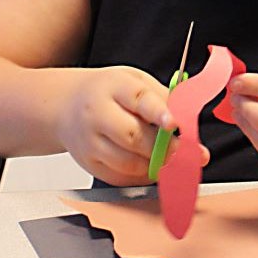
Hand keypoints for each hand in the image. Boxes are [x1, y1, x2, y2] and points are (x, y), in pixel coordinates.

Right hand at [56, 67, 205, 185]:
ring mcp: (90, 143)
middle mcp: (97, 115)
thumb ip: (161, 96)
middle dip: (165, 148)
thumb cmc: (108, 92)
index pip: (138, 100)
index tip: (174, 123)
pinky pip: (122, 178)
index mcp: (114, 87)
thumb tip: (187, 117)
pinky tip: (151, 165)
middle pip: (133, 137)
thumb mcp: (134, 79)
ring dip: (156, 164)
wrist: (66, 106)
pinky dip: (143, 175)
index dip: (158, 113)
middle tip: (190, 153)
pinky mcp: (90, 165)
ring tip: (170, 158)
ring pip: (129, 163)